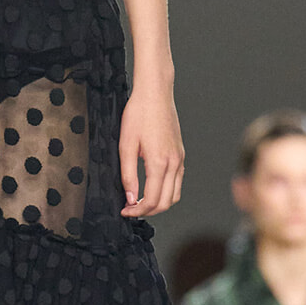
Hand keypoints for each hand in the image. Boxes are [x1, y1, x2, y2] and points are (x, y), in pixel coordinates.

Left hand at [120, 82, 183, 217]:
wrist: (155, 93)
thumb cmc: (138, 114)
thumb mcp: (126, 145)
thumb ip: (128, 175)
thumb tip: (131, 198)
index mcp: (159, 162)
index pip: (152, 200)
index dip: (137, 211)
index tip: (125, 211)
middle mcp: (174, 163)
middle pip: (167, 202)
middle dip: (149, 211)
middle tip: (131, 209)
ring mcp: (180, 158)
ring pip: (175, 194)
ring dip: (160, 203)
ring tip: (140, 201)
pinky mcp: (180, 154)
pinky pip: (178, 181)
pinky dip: (167, 191)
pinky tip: (151, 187)